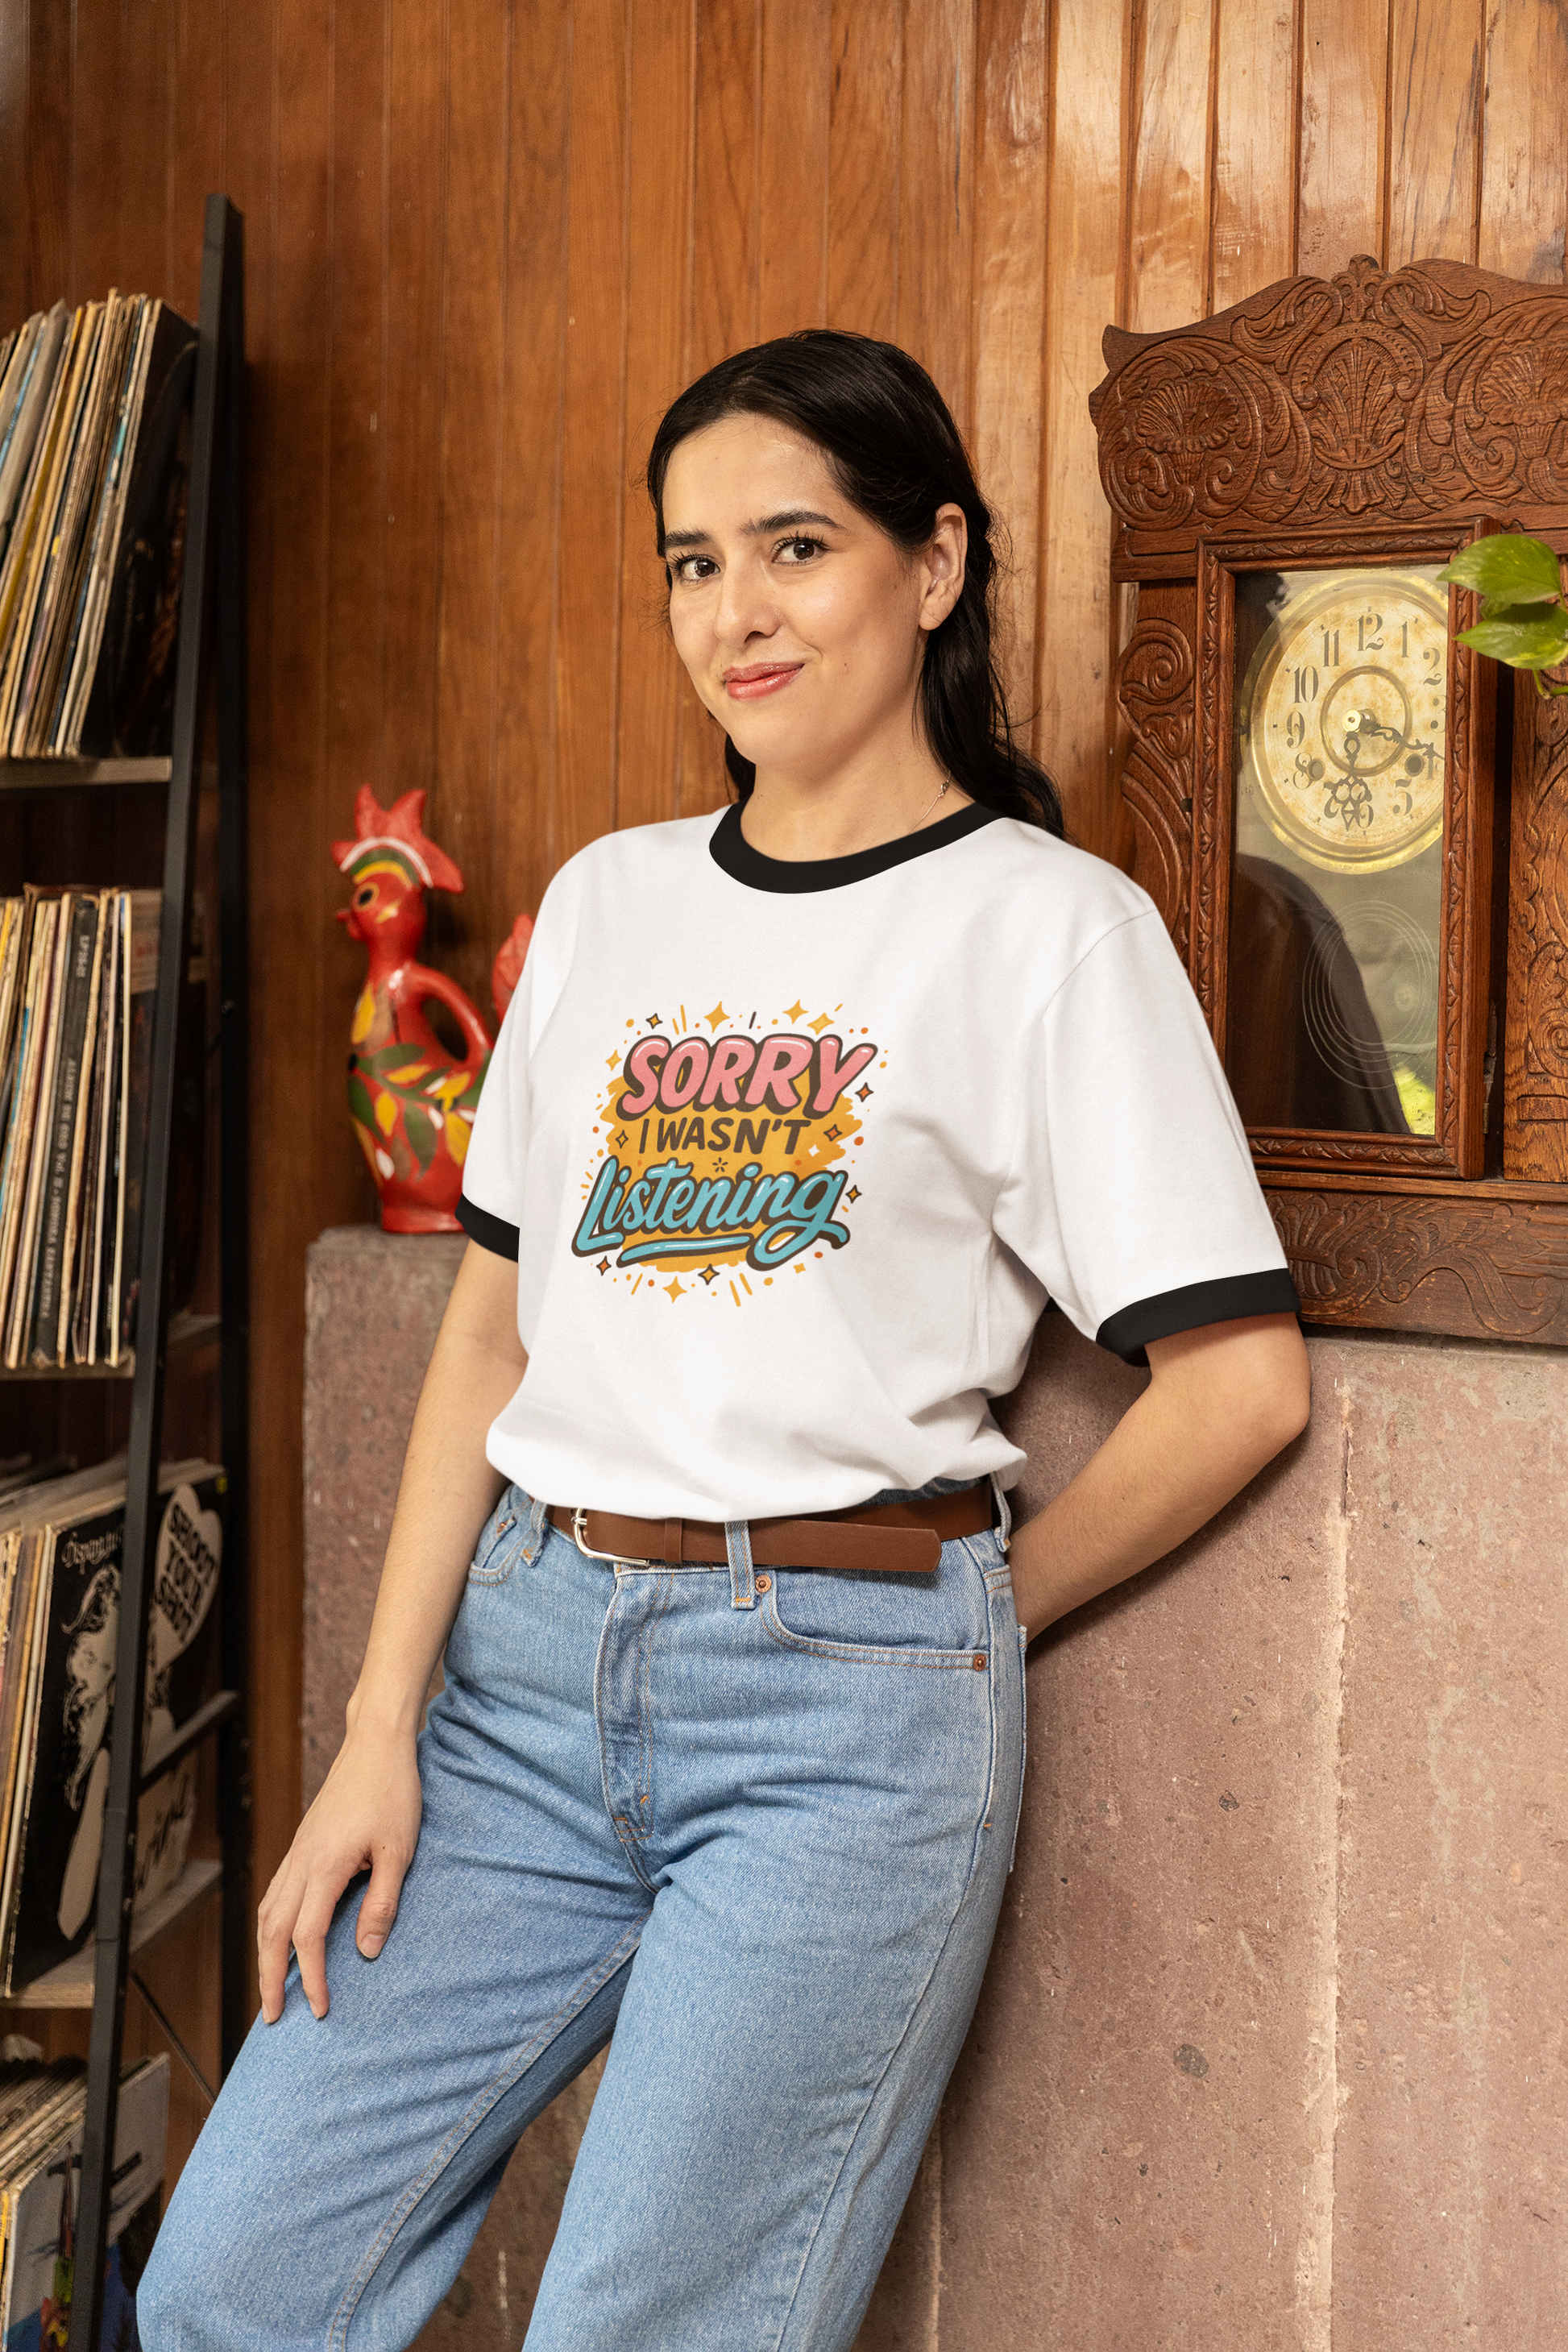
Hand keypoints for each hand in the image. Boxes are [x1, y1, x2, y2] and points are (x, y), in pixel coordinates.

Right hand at [256, 1721, 422, 2023]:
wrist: (375, 1745)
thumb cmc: (393, 1793)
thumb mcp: (400, 1851)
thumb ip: (382, 1903)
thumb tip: (366, 1953)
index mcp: (324, 1866)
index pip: (308, 1937)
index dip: (310, 1978)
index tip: (319, 2009)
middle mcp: (301, 1861)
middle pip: (272, 1932)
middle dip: (269, 1977)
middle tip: (271, 2017)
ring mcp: (297, 1851)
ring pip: (268, 1912)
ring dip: (265, 1953)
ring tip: (271, 1986)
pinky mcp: (302, 1844)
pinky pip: (275, 1892)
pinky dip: (271, 1923)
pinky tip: (280, 1936)